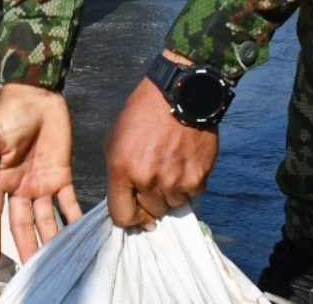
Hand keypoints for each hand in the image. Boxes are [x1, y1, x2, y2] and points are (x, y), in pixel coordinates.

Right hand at [0, 83, 81, 263]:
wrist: (38, 96)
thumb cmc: (9, 116)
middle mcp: (20, 188)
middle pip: (22, 224)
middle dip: (26, 246)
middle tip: (33, 269)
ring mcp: (42, 184)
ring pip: (46, 219)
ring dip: (51, 238)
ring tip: (57, 259)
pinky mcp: (62, 176)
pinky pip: (69, 202)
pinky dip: (75, 218)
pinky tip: (80, 235)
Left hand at [103, 54, 220, 228]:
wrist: (179, 93)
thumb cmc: (141, 114)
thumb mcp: (114, 140)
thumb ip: (117, 175)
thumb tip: (128, 204)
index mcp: (122, 168)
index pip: (122, 217)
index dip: (129, 218)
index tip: (135, 214)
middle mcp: (148, 178)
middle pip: (150, 213)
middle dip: (150, 201)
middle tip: (154, 179)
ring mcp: (174, 179)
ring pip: (172, 205)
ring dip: (170, 192)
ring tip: (169, 166)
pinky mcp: (198, 177)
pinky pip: (191, 195)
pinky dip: (188, 184)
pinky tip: (184, 162)